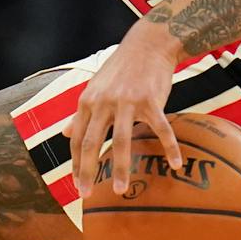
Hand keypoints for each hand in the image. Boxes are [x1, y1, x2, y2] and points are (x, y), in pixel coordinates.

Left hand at [66, 21, 185, 197]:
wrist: (148, 44)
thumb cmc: (120, 69)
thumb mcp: (94, 88)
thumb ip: (81, 112)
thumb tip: (64, 131)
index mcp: (88, 101)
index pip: (76, 138)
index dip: (75, 163)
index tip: (76, 185)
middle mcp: (103, 103)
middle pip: (91, 143)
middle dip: (87, 171)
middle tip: (86, 195)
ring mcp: (127, 102)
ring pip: (121, 141)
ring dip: (120, 168)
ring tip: (120, 191)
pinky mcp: (151, 100)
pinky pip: (161, 129)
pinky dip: (170, 148)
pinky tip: (175, 165)